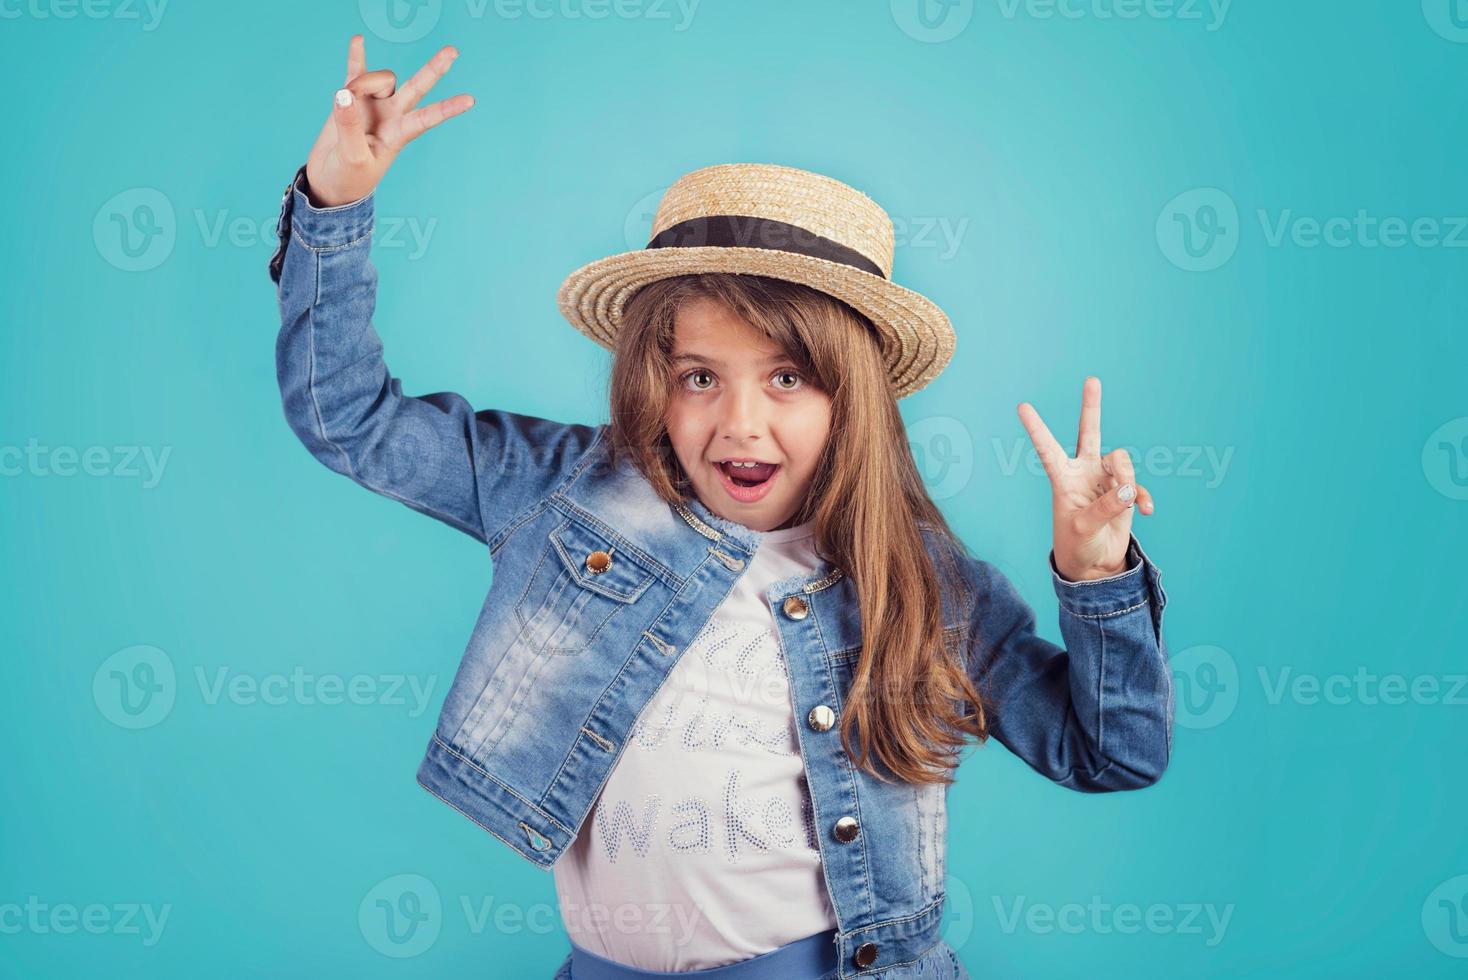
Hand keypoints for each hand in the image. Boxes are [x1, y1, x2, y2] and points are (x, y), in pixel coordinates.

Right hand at [304, 35, 473, 207]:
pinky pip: (356, 71)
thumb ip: (350, 126)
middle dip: (434, 69)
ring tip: (343, 101)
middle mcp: (392, 115)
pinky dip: (357, 56)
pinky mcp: (352, 97)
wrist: (330, 180)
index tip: (471, 100)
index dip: (447, 109)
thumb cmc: (349, 177)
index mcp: (399, 134)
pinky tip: (358, 39)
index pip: (427, 118)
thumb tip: (344, 93)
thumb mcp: (353, 158)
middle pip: (417, 87)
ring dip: (362, 83)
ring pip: (379, 79)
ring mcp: (374, 104)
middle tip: (453, 51)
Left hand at [1017, 376, 1155, 581]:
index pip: (1047, 448)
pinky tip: (1146, 511)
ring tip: (1125, 503)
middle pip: (1088, 432)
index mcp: (1063, 478)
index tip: (1021, 406)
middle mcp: (1083, 472)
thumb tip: (1127, 490)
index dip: (1036, 428)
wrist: (1094, 564)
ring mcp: (1105, 479)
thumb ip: (1104, 507)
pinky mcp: (1124, 492)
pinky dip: (1142, 496)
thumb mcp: (1083, 528)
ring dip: (1127, 480)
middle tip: (1091, 380)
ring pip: (1121, 461)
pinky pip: (1137, 485)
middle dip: (1091, 407)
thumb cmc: (1077, 545)